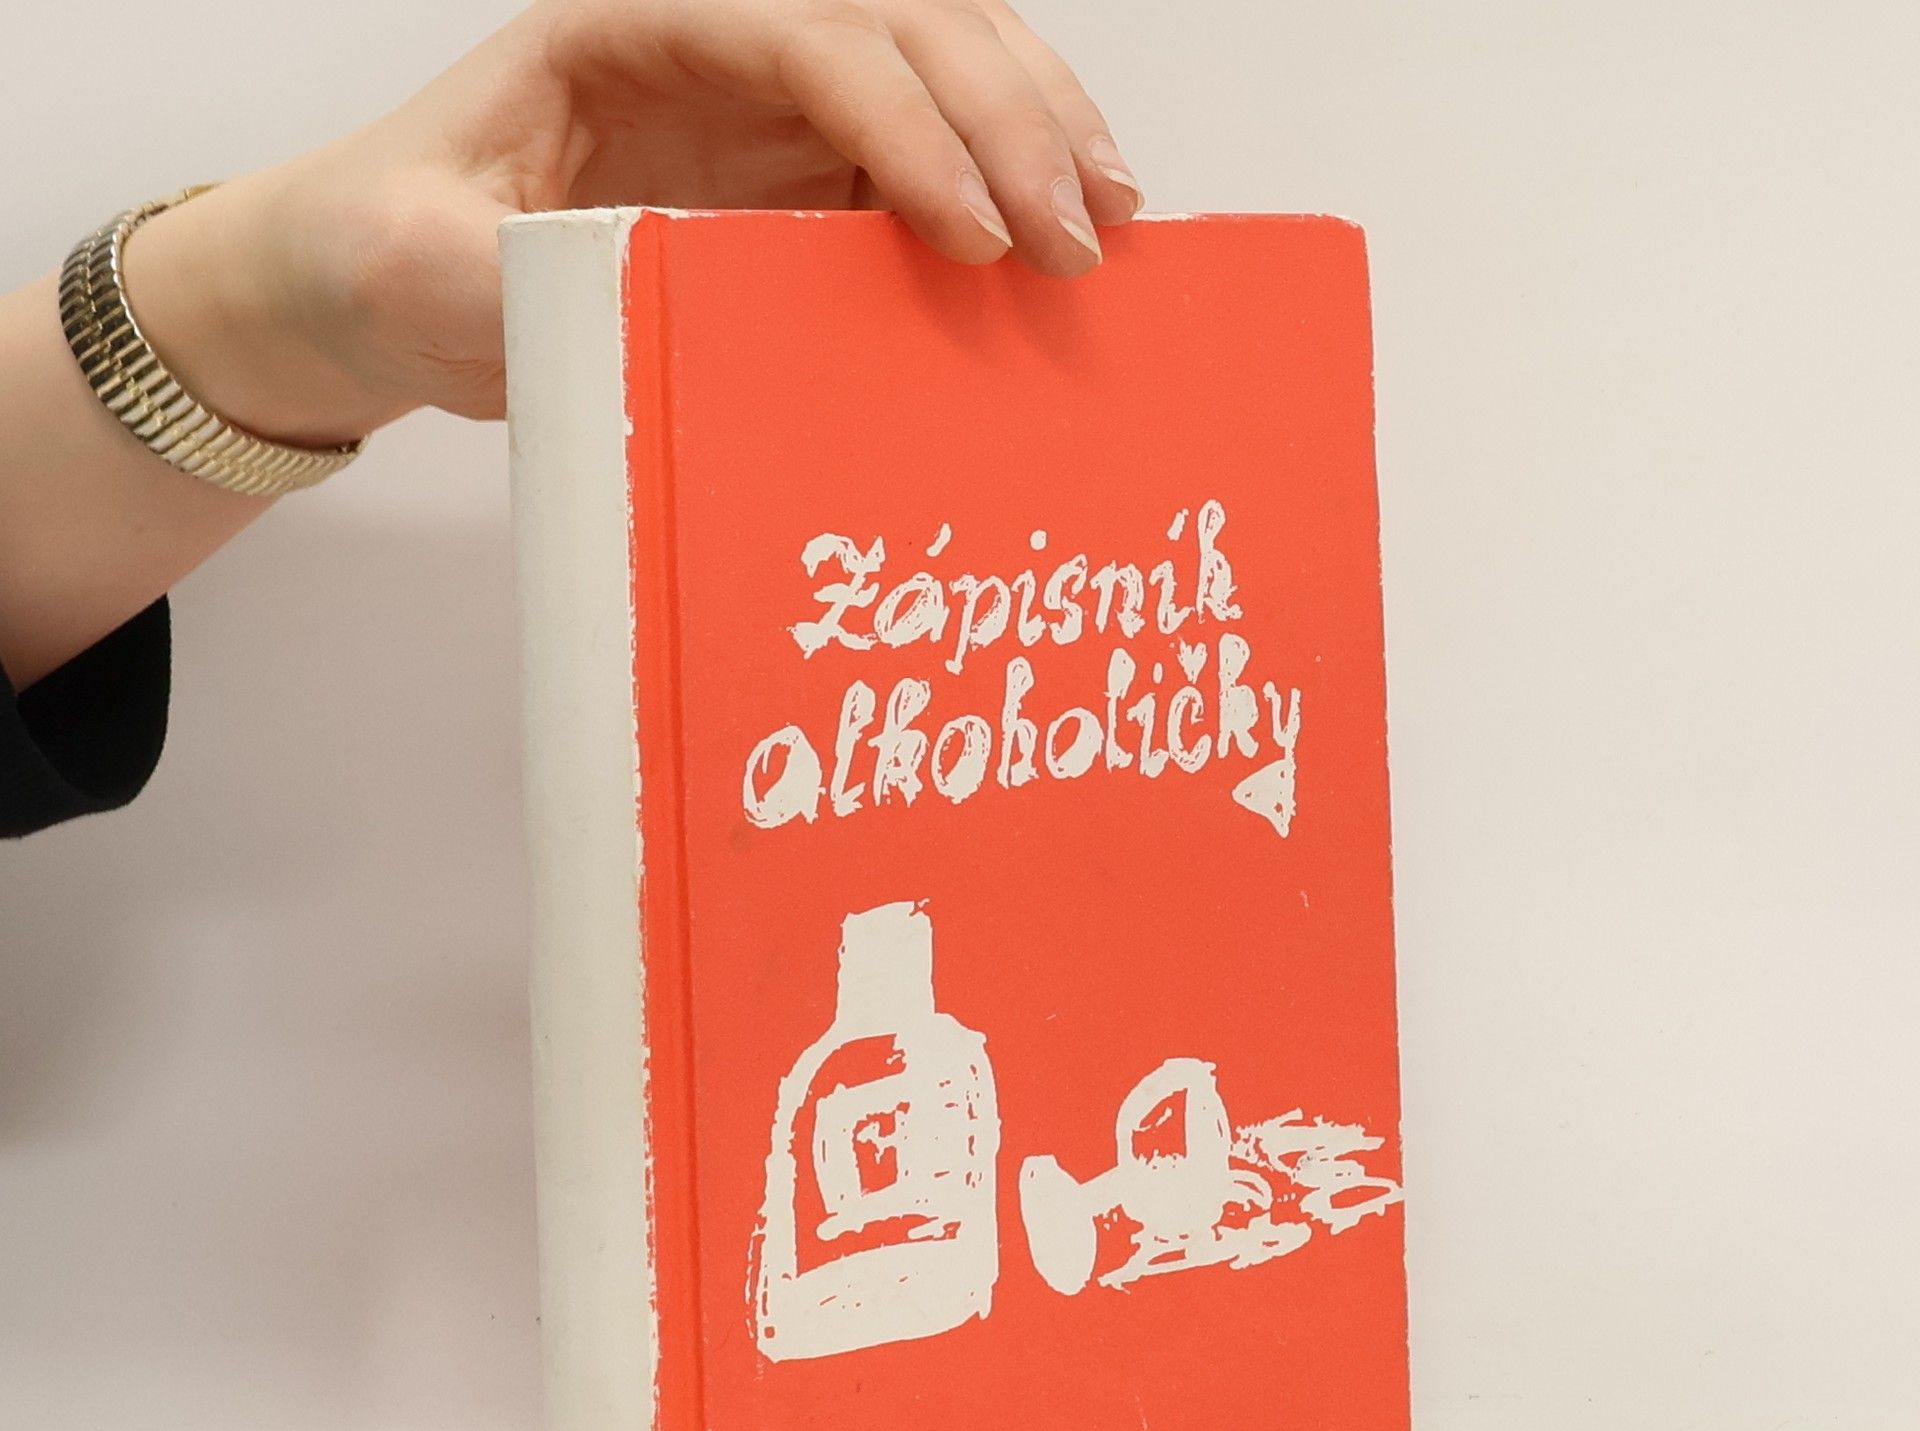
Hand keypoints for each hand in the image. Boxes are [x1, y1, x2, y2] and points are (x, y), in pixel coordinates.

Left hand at [127, 0, 1143, 444]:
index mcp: (629, 22)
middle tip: (1082, 234)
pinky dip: (1006, 186)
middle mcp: (719, 37)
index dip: (905, 121)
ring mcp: (768, 99)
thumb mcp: (411, 262)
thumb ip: (489, 269)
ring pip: (942, 64)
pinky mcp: (798, 167)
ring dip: (1038, 128)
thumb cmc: (393, 248)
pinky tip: (1061, 235)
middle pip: (905, 21)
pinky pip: (926, 156)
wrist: (388, 276)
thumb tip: (611, 286)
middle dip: (1008, 116)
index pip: (807, 31)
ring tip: (1113, 219)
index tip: (970, 233)